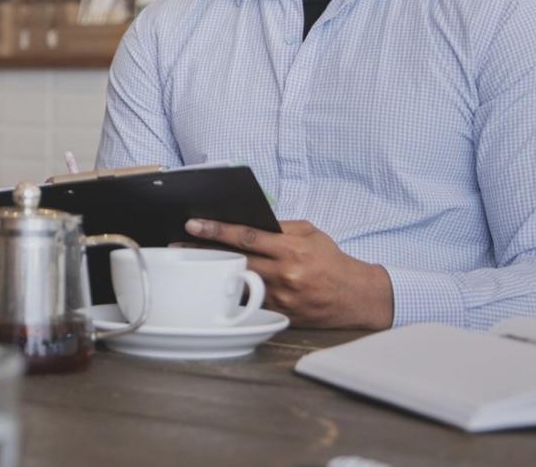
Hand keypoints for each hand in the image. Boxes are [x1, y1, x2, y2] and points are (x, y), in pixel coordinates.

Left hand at [184, 218, 393, 329]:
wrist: (357, 297)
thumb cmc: (332, 261)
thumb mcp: (311, 234)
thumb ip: (280, 227)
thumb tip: (249, 221)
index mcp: (293, 250)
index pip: (247, 237)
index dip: (217, 230)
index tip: (194, 225)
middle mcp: (286, 275)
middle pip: (235, 260)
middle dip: (205, 252)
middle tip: (178, 245)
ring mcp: (282, 298)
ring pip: (238, 282)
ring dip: (214, 273)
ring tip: (191, 263)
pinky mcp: (281, 315)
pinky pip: (250, 302)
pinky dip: (232, 291)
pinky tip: (215, 284)